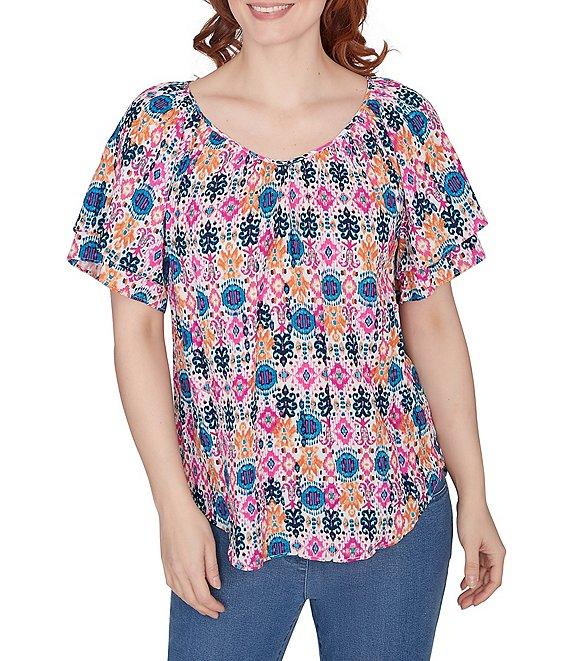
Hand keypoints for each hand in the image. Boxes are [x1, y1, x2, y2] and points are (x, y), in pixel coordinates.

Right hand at [159, 497, 225, 618]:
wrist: (174, 510)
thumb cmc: (194, 523)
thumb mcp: (210, 544)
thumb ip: (212, 567)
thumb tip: (216, 585)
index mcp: (192, 569)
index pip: (203, 596)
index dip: (212, 605)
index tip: (221, 608)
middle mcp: (178, 572)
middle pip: (191, 599)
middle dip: (203, 609)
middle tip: (214, 613)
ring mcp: (169, 568)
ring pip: (180, 594)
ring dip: (192, 603)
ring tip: (202, 607)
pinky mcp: (165, 562)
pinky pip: (172, 585)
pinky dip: (181, 594)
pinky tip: (186, 593)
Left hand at [456, 497, 505, 607]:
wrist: (469, 498)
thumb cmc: (471, 518)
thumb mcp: (469, 544)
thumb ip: (471, 565)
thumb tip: (473, 585)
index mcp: (498, 554)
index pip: (494, 582)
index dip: (484, 595)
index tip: (472, 604)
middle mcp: (495, 553)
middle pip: (488, 580)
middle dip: (476, 593)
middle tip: (462, 604)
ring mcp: (488, 549)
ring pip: (482, 574)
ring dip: (472, 585)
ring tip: (461, 597)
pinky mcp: (480, 545)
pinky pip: (477, 565)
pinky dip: (471, 574)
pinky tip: (463, 582)